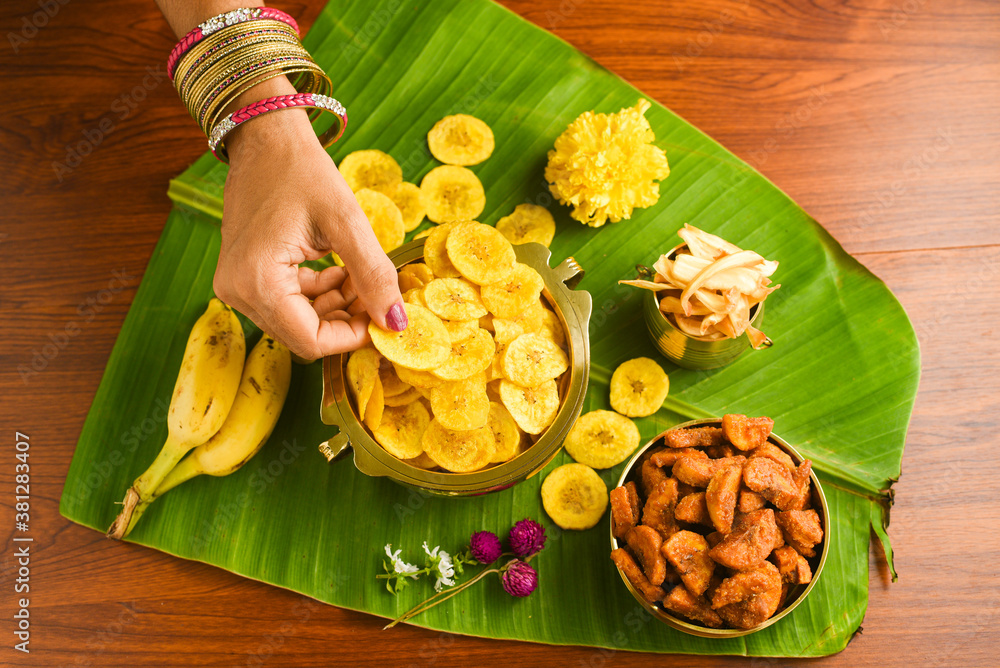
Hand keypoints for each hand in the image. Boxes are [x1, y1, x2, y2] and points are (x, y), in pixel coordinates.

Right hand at [212, 103, 406, 358]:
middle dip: (346, 319)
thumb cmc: (302, 170)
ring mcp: (236, 286)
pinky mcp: (243, 277)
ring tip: (359, 275)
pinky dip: (319, 296)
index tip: (384, 318)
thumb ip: (373, 275)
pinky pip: (287, 304)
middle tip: (375, 290)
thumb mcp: (346, 221)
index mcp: (256, 282)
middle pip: (303, 334)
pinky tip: (339, 271)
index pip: (310, 341)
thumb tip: (397, 322)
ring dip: (335, 307)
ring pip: (297, 322)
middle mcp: (237, 292)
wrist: (265, 137)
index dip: (353, 337)